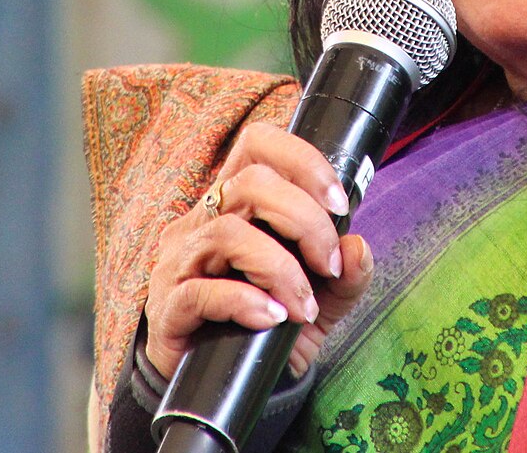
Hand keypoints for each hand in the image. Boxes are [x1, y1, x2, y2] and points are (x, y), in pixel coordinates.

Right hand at [144, 123, 376, 379]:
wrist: (222, 382)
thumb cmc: (268, 324)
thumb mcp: (323, 299)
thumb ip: (346, 274)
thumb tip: (358, 246)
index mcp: (236, 201)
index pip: (258, 144)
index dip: (303, 161)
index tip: (339, 204)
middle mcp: (203, 219)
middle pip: (251, 182)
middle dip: (304, 221)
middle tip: (328, 266)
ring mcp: (180, 260)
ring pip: (228, 232)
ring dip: (280, 269)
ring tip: (303, 307)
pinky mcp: (168, 305)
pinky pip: (202, 291)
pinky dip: (246, 302)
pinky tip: (272, 319)